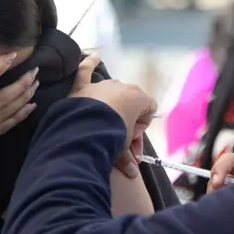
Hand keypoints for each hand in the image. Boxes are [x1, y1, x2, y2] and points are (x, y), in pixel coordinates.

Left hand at [74, 54, 154, 178]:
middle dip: (128, 122)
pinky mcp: (83, 87)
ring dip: (113, 108)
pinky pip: (86, 70)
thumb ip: (127, 157)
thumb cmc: (110, 136)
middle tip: (119, 139)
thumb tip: (131, 176)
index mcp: (139, 97)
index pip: (149, 111)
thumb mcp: (123, 146)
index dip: (142, 128)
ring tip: (105, 126)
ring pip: (113, 94)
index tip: (132, 141)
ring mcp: (102, 85)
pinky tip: (93, 57)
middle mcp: (123, 86)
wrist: (84, 130)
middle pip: (131, 104)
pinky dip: (88, 64)